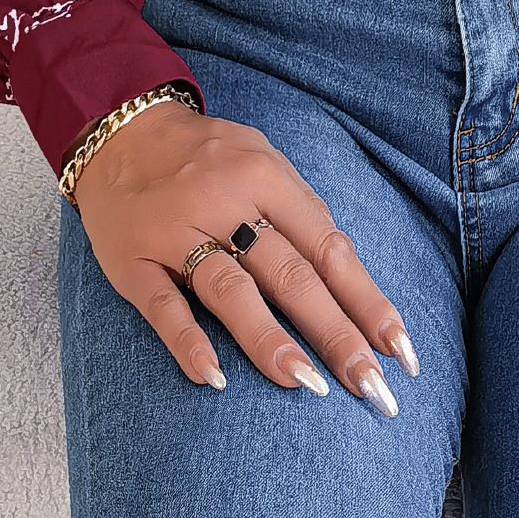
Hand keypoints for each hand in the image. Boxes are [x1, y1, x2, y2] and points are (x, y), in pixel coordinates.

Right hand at [69, 100, 416, 413]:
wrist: (120, 131)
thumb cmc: (208, 156)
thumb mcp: (262, 160)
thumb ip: (301, 211)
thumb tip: (347, 271)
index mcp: (267, 178)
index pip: (327, 248)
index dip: (365, 300)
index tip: (398, 348)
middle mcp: (226, 203)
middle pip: (290, 274)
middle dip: (335, 332)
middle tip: (370, 386)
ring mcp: (177, 233)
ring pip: (230, 291)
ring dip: (270, 340)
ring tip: (308, 385)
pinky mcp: (133, 261)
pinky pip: (161, 305)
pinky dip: (187, 340)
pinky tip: (212, 377)